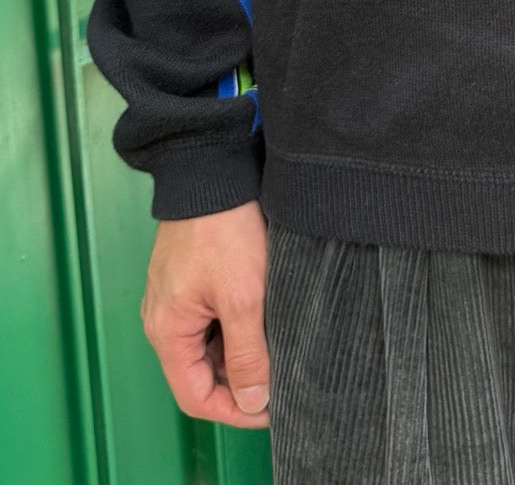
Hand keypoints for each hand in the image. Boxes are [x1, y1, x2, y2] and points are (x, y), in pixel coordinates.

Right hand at [140, 199, 270, 428]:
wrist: (211, 171)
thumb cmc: (222, 229)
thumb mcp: (243, 297)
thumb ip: (247, 353)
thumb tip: (254, 400)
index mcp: (167, 331)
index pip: (195, 396)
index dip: (234, 411)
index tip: (272, 409)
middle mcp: (164, 319)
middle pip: (200, 373)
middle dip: (240, 383)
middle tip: (282, 381)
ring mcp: (175, 298)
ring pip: (208, 346)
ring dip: (240, 354)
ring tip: (278, 350)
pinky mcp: (190, 278)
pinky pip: (210, 320)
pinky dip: (235, 328)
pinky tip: (264, 320)